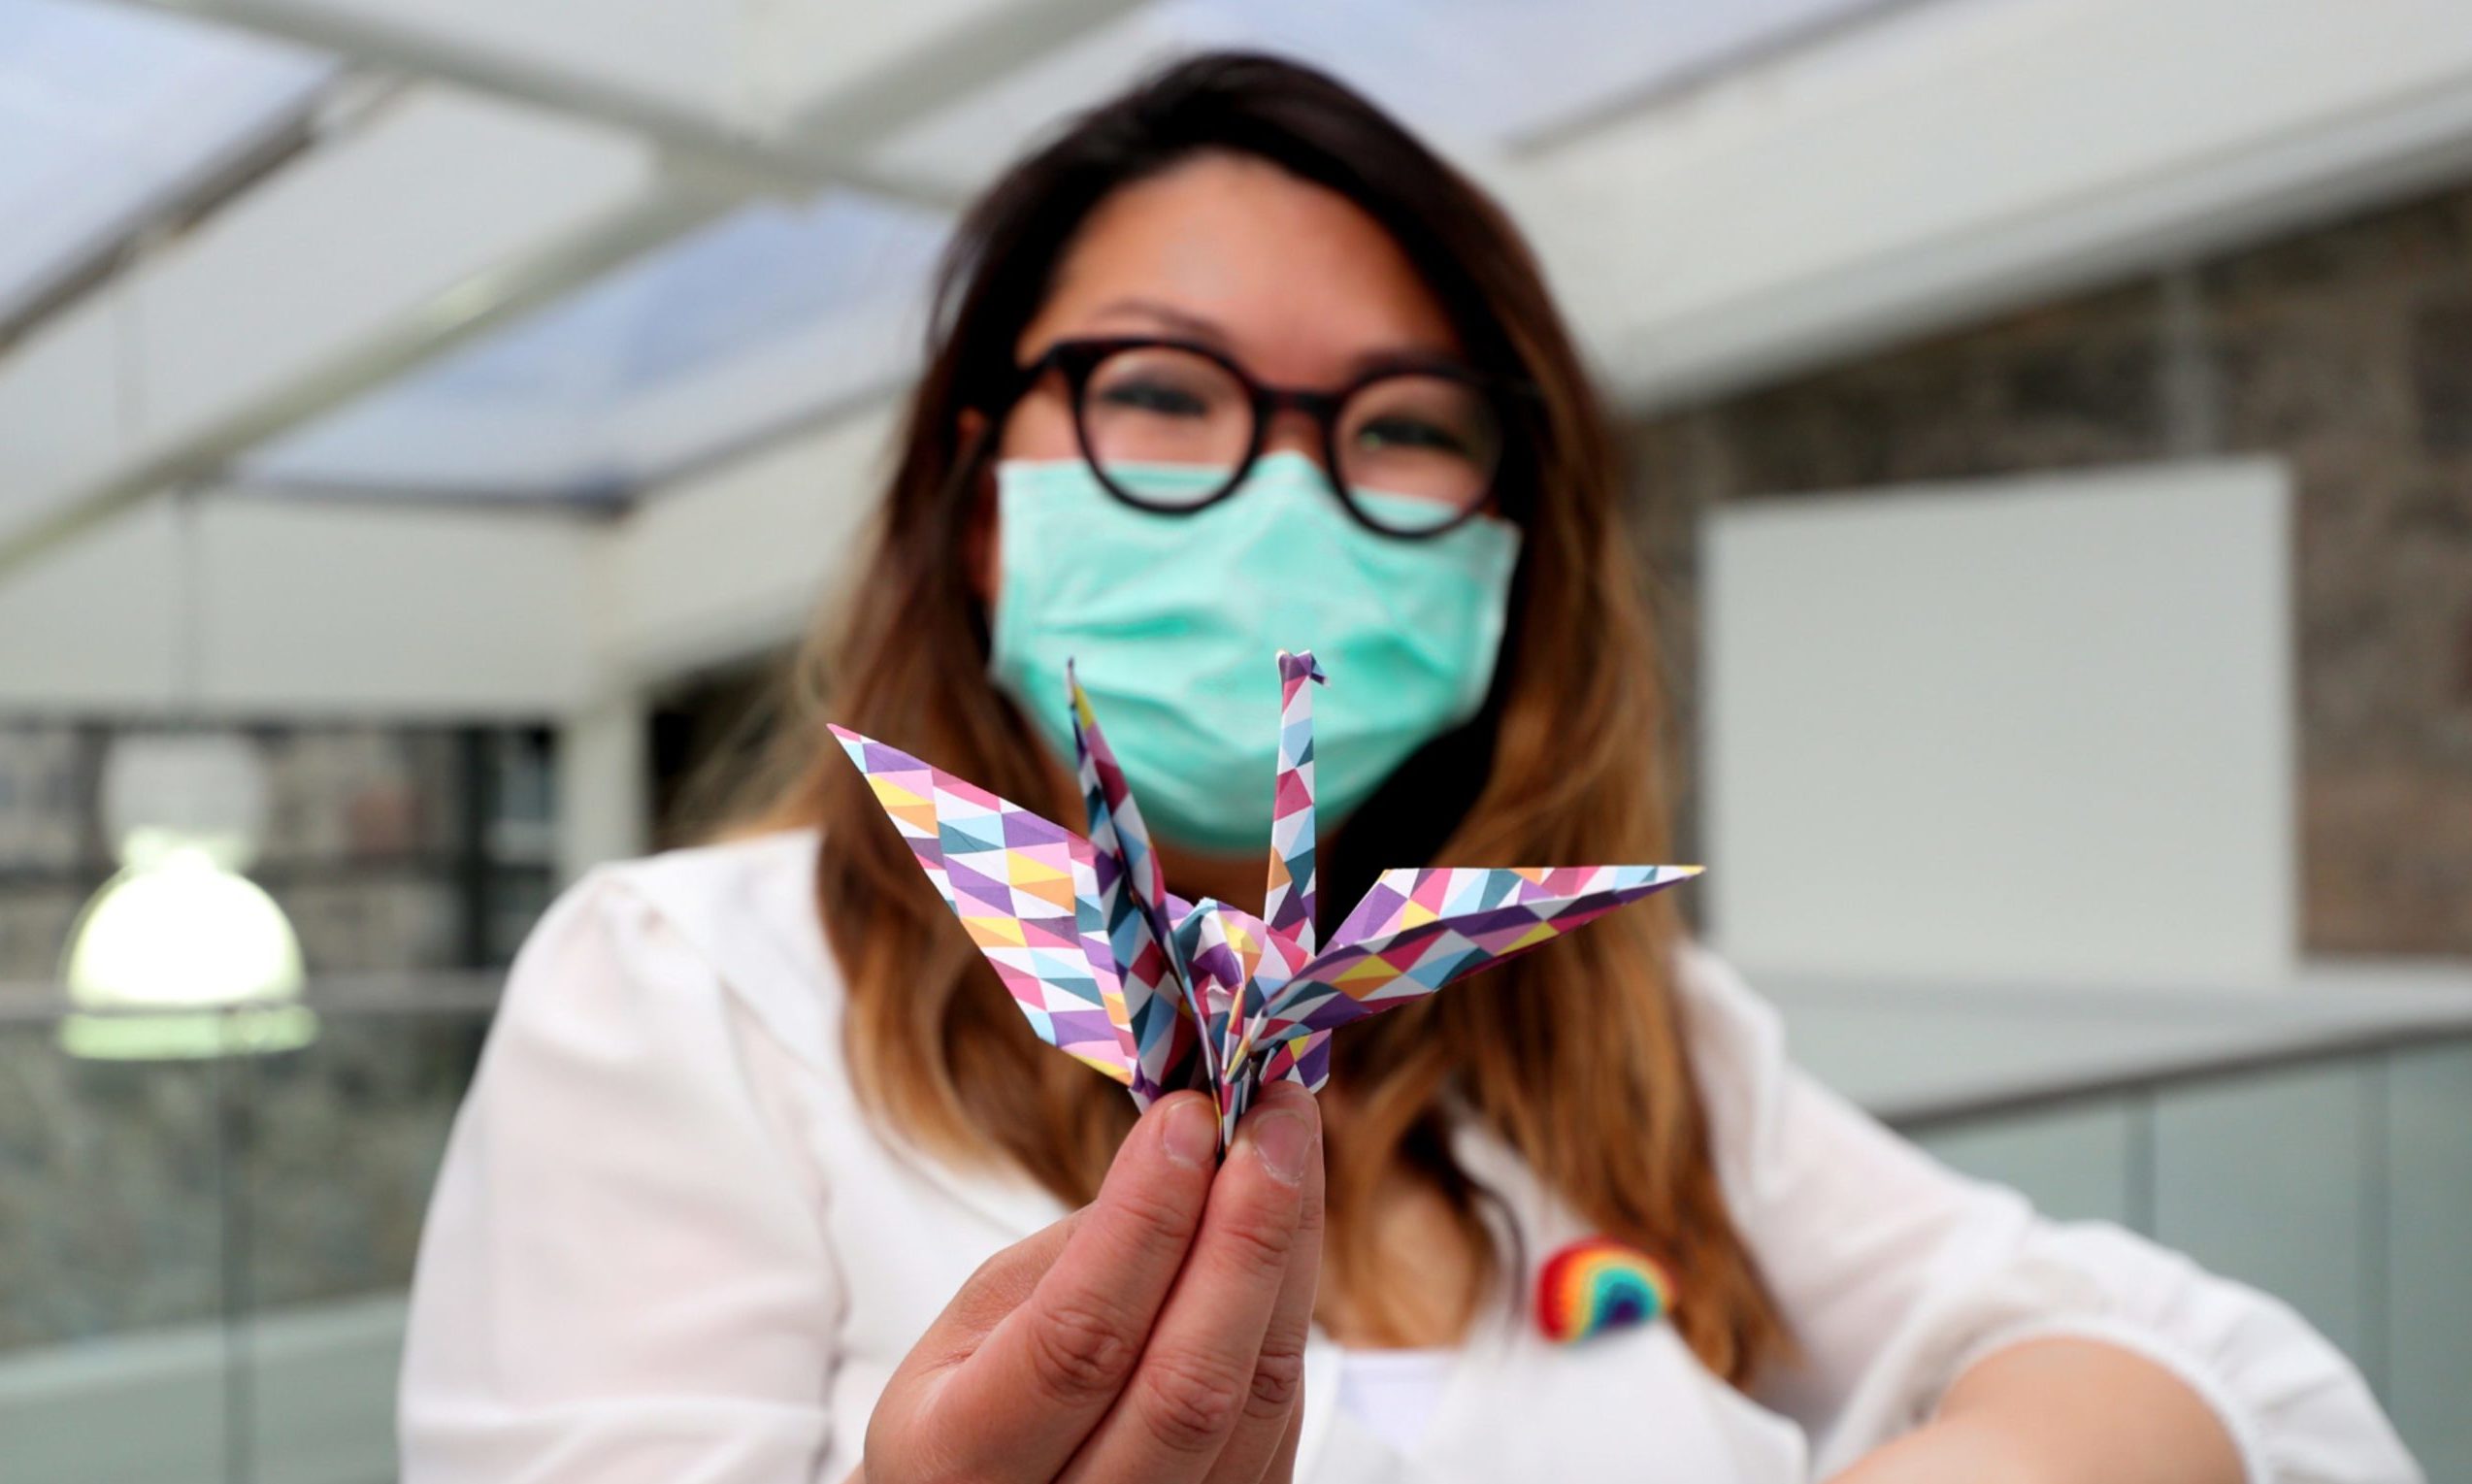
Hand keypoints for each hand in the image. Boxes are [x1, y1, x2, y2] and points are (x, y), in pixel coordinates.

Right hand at [855, 1082, 1325, 1482]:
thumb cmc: (967, 1407)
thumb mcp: (971, 1328)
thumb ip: (1071, 1259)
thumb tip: (1189, 1154)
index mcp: (961, 1460)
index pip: (1075, 1339)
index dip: (1143, 1222)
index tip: (1187, 1116)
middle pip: (1188, 1385)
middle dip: (1246, 1230)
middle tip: (1272, 1114)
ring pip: (1254, 1402)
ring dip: (1289, 1254)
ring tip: (1293, 1142)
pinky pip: (1280, 1422)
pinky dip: (1289, 1312)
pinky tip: (1288, 1228)